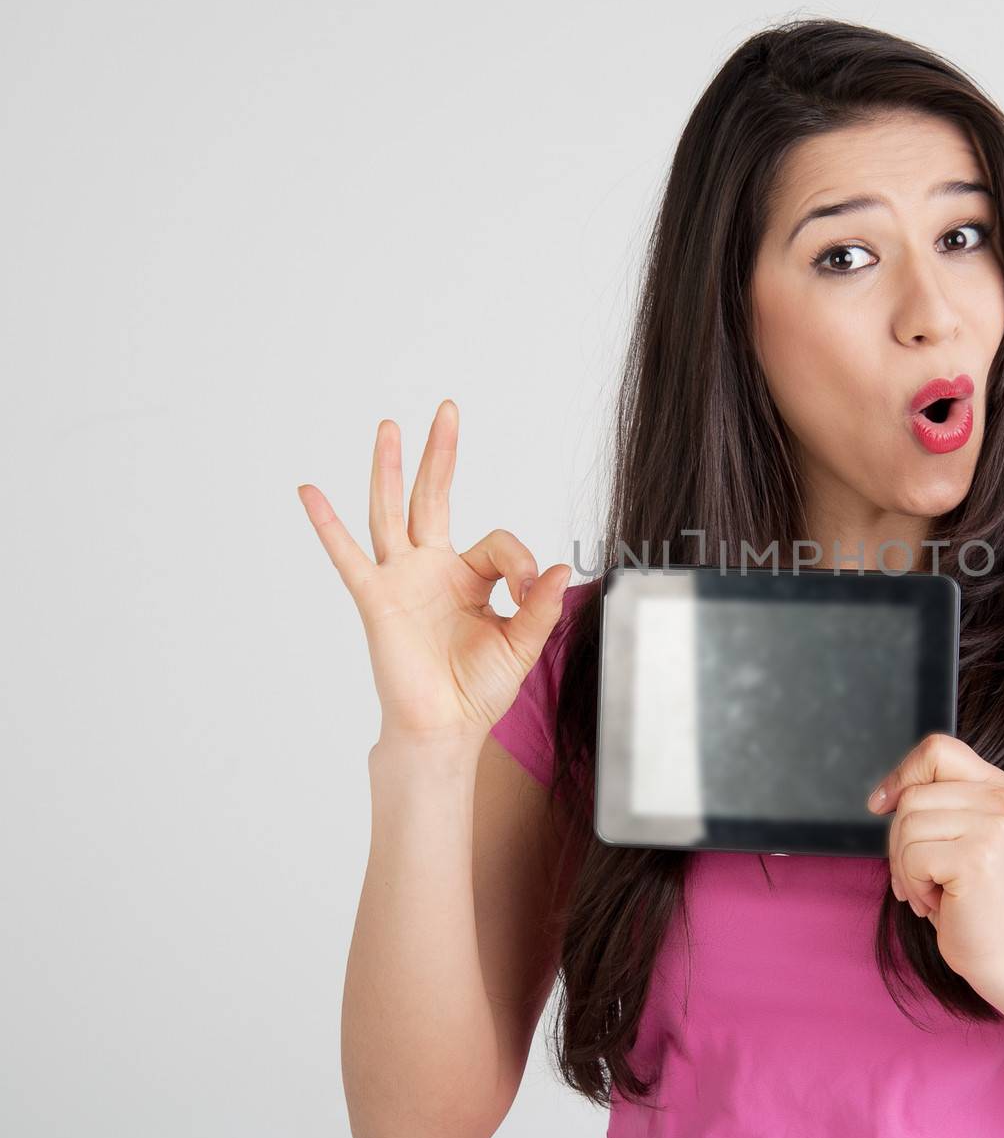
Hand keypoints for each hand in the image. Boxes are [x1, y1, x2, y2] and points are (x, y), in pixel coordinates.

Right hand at [296, 398, 572, 741]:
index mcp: (469, 578)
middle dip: (441, 455)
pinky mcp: (376, 599)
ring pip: (393, 513)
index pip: (498, 542)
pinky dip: (327, 524)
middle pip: (435, 498)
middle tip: (448, 409)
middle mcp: (432, 570)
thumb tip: (559, 569)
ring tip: (390, 428)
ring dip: (390, 470)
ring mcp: (401, 580)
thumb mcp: (522, 644)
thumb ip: (540, 607)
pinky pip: (349, 556)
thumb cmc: (477, 689)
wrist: (444, 728)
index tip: (528, 590)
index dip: (519, 562)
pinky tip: (310, 491)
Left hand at [868, 733, 1003, 987]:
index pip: (937, 748)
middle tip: (921, 875)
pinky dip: (914, 885)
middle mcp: (1003, 800)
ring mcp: (994, 827)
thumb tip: (881, 797)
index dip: (903, 773)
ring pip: (907, 825)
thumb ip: (934, 803)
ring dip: (905, 867)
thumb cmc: (970, 896)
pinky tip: (939, 902)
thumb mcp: (957, 835)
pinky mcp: (978, 858)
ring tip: (933, 889)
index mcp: (999, 787)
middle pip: (913, 795)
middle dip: (899, 840)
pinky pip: (912, 857)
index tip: (883, 805)